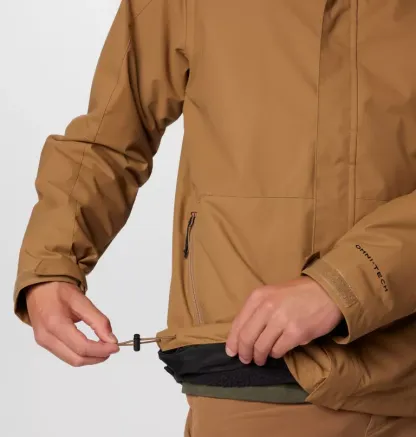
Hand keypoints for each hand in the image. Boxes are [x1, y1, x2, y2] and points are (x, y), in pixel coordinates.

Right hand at [26, 282, 119, 366]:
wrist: (38, 287)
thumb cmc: (58, 290)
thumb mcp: (82, 301)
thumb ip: (98, 320)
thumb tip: (111, 339)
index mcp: (55, 324)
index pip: (82, 347)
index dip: (101, 350)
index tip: (115, 346)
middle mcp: (47, 337)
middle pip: (76, 358)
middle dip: (97, 357)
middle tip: (112, 348)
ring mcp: (43, 342)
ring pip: (71, 360)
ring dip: (90, 358)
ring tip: (104, 348)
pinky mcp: (44, 343)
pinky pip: (66, 355)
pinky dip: (81, 354)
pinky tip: (91, 347)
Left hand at [225, 277, 341, 365]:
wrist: (327, 291)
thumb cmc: (298, 294)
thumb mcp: (272, 294)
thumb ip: (257, 311)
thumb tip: (241, 335)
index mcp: (258, 296)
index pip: (238, 323)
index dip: (233, 341)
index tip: (231, 352)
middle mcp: (267, 306)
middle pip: (246, 338)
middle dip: (244, 353)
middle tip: (246, 360)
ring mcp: (281, 319)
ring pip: (260, 347)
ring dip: (259, 357)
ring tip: (261, 359)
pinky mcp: (296, 332)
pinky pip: (278, 350)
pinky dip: (275, 354)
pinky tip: (277, 352)